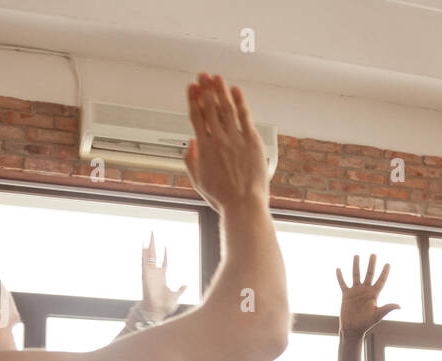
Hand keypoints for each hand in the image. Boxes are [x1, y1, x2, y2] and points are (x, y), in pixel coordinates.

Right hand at [140, 232, 185, 317]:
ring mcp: (150, 274)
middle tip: (152, 234)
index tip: (165, 246)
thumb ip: (180, 290)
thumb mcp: (176, 295)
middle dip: (153, 245)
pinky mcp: (145, 276)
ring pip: (148, 257)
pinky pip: (144, 263)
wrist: (157, 311)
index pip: (163, 263)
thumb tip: (185, 285)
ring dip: (148, 246)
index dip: (165, 255)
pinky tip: (143, 246)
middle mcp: (154, 274)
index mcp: (162, 277)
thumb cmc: (165, 306)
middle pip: (154, 256)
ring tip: (148, 236)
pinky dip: (144, 255)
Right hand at [183, 72, 268, 213]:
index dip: (193, 100)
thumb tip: (190, 143)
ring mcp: (236, 139)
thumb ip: (190, 160)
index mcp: (204, 148)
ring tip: (216, 78)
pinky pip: (245, 116)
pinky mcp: (252, 141)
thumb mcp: (198, 181)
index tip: (191, 88)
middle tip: (202, 75)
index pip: (196, 117)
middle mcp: (219, 139)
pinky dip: (239, 102)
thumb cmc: (222, 197)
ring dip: (220, 91)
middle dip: (205, 89)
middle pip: (210, 108)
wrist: (243, 205)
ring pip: (226, 108)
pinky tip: (235, 91)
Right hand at [336, 254, 399, 336]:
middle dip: (371, 264)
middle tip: (373, 254)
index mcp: (374, 294)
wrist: (353, 329)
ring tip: (356, 255)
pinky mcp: (346, 295)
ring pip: (356, 275)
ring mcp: (355, 292)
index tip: (388, 264)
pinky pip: (343, 283)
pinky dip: (340, 277)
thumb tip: (400, 306)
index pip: (380, 281)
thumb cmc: (366, 323)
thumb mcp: (378, 315)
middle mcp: (365, 291)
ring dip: (356, 265)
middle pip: (369, 274)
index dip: (384, 273)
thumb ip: (387, 308)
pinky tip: (338, 269)